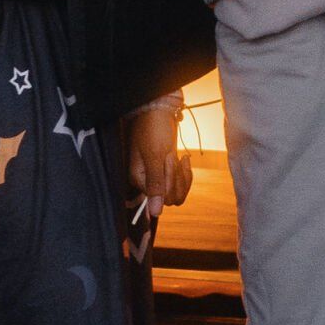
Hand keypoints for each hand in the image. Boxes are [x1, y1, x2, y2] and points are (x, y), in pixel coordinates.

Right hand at [126, 104, 193, 221]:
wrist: (159, 110)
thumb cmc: (153, 129)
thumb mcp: (155, 156)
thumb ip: (156, 185)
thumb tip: (155, 214)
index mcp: (138, 179)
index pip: (161, 197)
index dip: (170, 180)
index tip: (169, 157)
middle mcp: (147, 181)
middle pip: (170, 198)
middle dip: (177, 178)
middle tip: (174, 156)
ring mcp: (158, 176)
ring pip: (177, 192)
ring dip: (183, 177)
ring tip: (180, 158)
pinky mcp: (167, 171)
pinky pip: (180, 183)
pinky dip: (185, 173)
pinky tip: (184, 158)